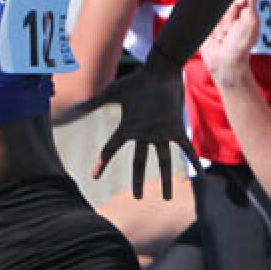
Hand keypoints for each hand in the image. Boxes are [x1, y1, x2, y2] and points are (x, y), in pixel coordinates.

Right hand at [83, 62, 201, 198]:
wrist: (160, 71)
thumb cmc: (136, 81)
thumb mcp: (112, 93)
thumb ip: (92, 103)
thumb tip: (69, 107)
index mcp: (128, 129)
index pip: (111, 149)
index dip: (102, 162)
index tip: (94, 176)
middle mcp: (144, 134)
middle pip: (140, 162)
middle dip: (139, 180)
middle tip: (138, 197)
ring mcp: (161, 133)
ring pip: (163, 161)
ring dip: (166, 180)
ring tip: (167, 198)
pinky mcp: (176, 129)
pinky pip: (186, 149)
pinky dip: (193, 162)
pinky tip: (200, 177)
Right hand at [200, 0, 259, 88]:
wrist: (225, 61)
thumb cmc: (241, 44)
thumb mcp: (250, 22)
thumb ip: (251, 4)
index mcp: (244, 10)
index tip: (240, 3)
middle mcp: (231, 12)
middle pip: (227, 0)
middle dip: (229, 16)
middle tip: (231, 30)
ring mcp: (218, 18)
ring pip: (216, 9)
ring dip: (220, 25)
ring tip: (223, 37)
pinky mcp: (207, 24)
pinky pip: (206, 17)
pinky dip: (211, 28)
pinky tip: (215, 37)